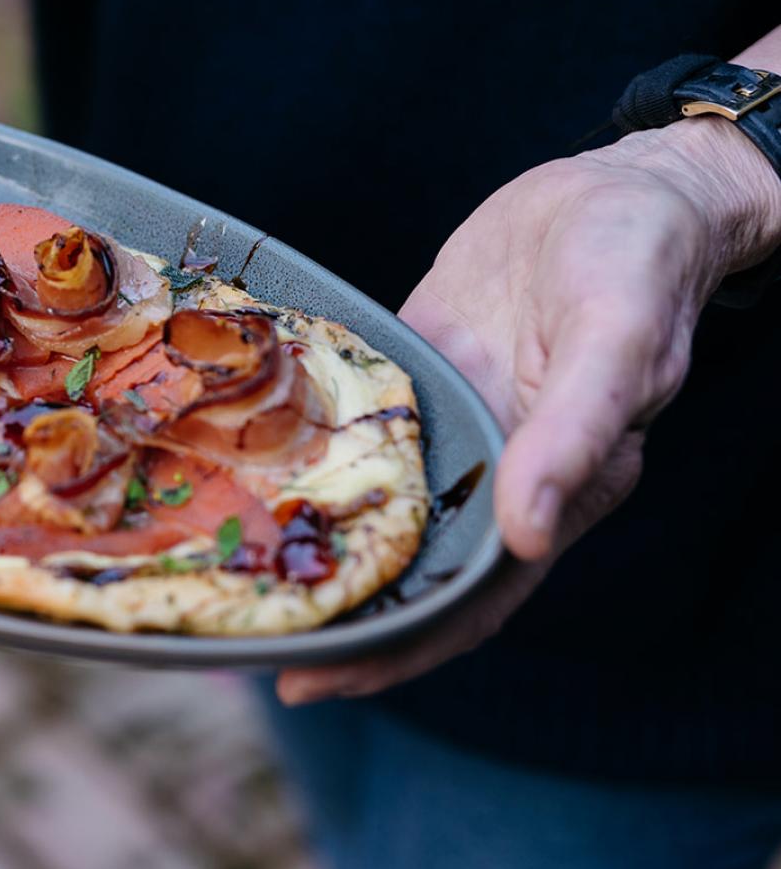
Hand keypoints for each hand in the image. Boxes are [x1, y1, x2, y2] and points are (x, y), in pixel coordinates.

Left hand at [278, 118, 780, 703]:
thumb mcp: (615, 339)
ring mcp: (452, 424)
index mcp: (555, 488)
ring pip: (375, 506)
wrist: (621, 190)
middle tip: (245, 643)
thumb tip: (530, 534)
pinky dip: (310, 458)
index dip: (395, 648)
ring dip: (313, 541)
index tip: (315, 678)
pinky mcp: (419, 375)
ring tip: (232, 572)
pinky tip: (246, 471)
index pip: (467, 599)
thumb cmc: (636, 261)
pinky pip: (357, 430)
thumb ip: (574, 434)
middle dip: (334, 612)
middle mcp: (495, 471)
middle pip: (407, 568)